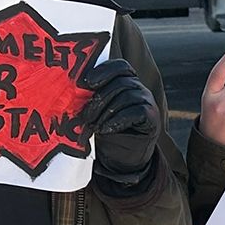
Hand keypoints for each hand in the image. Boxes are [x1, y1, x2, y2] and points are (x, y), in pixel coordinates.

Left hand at [77, 59, 159, 180]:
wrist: (123, 158)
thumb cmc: (106, 130)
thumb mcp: (97, 111)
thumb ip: (91, 97)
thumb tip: (72, 90)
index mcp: (126, 81)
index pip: (119, 67)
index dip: (103, 71)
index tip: (86, 82)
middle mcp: (139, 88)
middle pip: (120, 82)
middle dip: (99, 99)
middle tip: (85, 117)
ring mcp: (147, 101)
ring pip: (127, 97)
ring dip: (106, 113)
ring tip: (94, 127)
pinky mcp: (152, 117)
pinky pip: (136, 111)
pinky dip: (117, 120)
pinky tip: (106, 129)